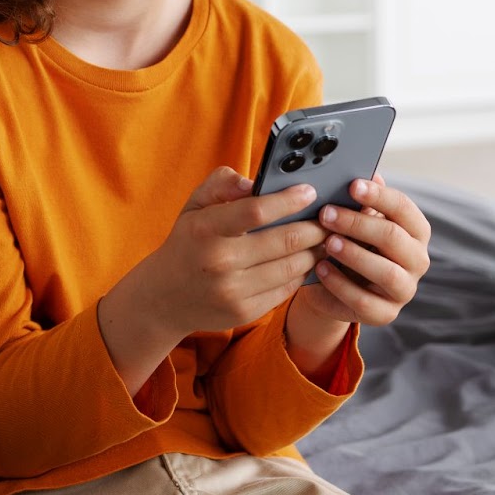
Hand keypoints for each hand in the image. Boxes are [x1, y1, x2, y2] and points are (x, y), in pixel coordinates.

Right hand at [134, 166, 328, 338]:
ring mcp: (233, 292)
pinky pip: (286, 289)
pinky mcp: (245, 312)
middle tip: (329, 218)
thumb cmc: (188, 241)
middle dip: (315, 227)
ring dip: (315, 251)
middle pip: (284, 241)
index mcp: (206, 229)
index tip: (310, 192)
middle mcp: (220, 262)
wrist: (165, 297)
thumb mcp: (194, 205)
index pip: (256, 211)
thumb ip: (222, 183)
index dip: (289, 200)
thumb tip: (253, 182)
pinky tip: (307, 261)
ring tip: (325, 239)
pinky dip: (301, 273)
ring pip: (292, 266)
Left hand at [292, 173, 430, 327]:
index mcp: (415, 231)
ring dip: (353, 254)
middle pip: (393, 238)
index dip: (378, 196)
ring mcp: (404, 289)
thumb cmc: (351, 242)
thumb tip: (367, 174)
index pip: (403, 208)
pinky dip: (340, 284)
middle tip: (326, 213)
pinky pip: (364, 301)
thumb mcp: (356, 219)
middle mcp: (417, 260)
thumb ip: (362, 200)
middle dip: (357, 223)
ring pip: (385, 272)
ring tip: (327, 241)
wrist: (335, 285)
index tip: (352, 185)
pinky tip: (321, 268)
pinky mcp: (386, 314)